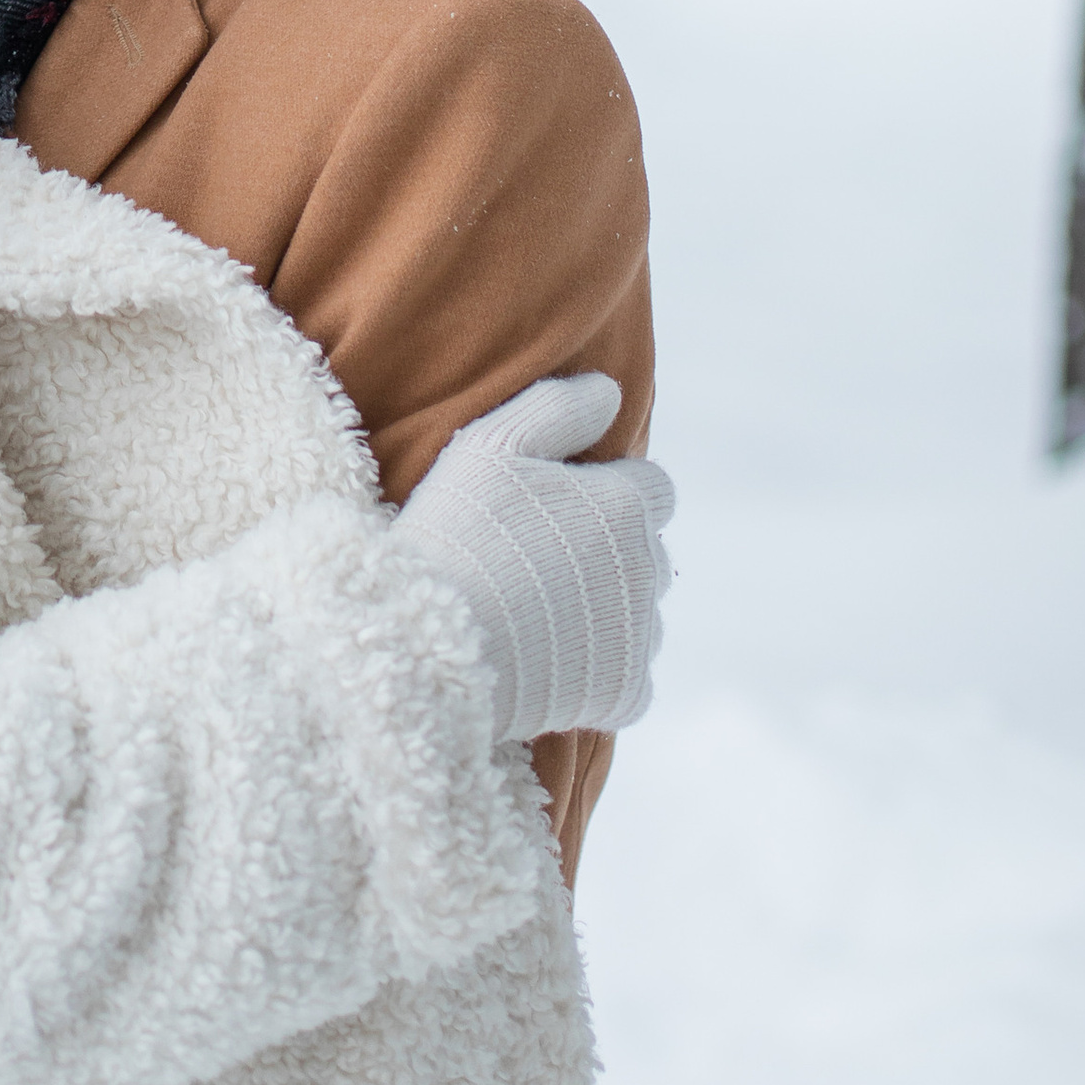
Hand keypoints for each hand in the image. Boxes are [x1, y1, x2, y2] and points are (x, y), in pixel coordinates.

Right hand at [392, 372, 673, 744]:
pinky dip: (598, 670)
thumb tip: (609, 391)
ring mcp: (642, 636)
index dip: (605, 491)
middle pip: (647, 551)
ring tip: (535, 613)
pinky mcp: (627, 694)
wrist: (432, 642)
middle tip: (536, 561)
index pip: (653, 486)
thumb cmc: (456, 533)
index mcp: (627, 503)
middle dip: (608, 552)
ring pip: (639, 613)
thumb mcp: (491, 445)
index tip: (555, 510)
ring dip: (605, 610)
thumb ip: (556, 409)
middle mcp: (650, 567)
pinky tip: (546, 660)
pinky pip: (629, 677)